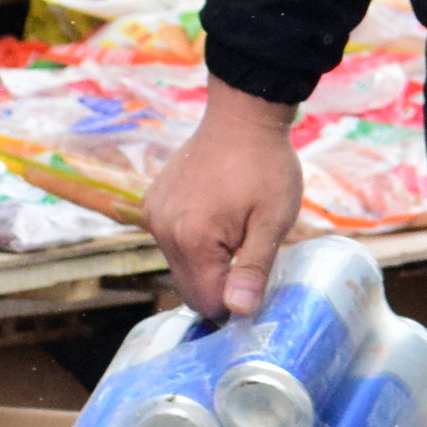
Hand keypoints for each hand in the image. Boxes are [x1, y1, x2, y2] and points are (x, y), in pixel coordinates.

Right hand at [146, 86, 305, 319]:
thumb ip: (254, 268)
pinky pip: (171, 241)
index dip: (234, 302)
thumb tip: (239, 311)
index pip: (206, 301)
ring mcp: (154, 215)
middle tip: (249, 256)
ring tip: (235, 230)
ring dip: (206, 261)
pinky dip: (193, 241)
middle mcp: (163, 229)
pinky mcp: (153, 203)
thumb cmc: (266, 166)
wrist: (242, 115)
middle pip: (188, 287)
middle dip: (219, 283)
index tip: (257, 283)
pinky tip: (217, 217)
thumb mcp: (273, 220)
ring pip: (179, 265)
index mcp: (192, 238)